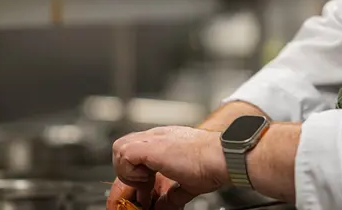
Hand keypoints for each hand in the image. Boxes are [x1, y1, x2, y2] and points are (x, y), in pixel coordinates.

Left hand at [111, 126, 227, 209]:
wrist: (222, 157)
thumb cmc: (213, 165)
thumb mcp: (187, 184)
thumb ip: (172, 195)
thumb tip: (164, 206)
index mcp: (165, 143)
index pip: (135, 151)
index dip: (135, 172)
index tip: (146, 190)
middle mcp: (157, 138)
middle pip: (122, 148)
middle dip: (126, 172)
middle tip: (142, 188)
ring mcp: (153, 140)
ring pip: (119, 148)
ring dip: (127, 171)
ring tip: (145, 183)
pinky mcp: (151, 147)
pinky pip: (124, 154)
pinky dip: (130, 171)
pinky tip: (147, 179)